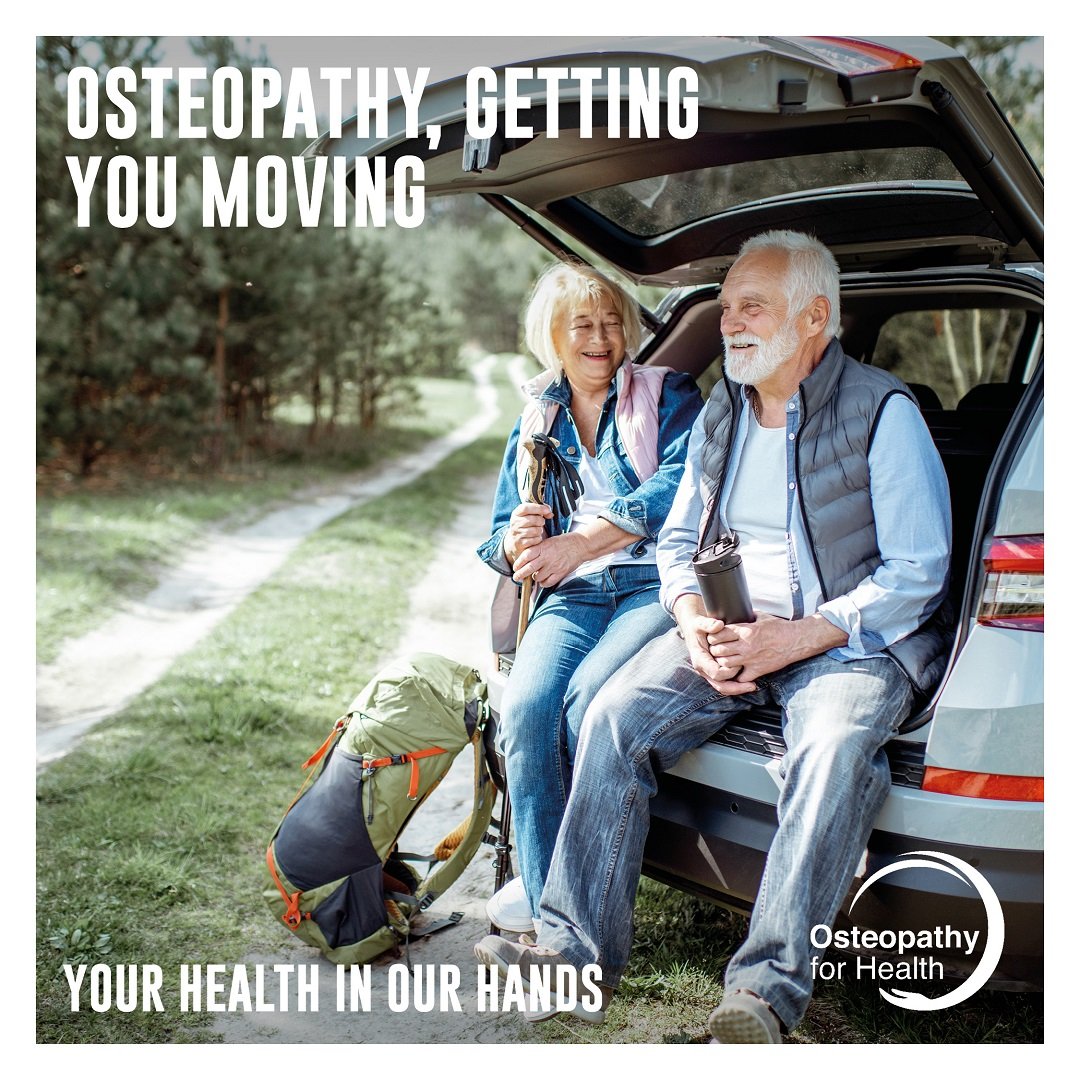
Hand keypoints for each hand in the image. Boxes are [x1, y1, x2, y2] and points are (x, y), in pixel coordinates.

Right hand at [503, 502, 551, 564]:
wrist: (515, 541)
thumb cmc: (527, 525)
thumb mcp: (530, 515)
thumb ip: (541, 511)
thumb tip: (550, 514)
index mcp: (516, 513)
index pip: (525, 508)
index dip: (538, 508)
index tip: (548, 510)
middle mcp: (515, 523)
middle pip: (533, 519)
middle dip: (541, 521)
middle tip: (541, 522)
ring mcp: (516, 533)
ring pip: (535, 531)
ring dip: (540, 530)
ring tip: (538, 530)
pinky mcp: (520, 543)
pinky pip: (535, 540)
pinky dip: (538, 539)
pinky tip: (535, 537)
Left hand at [512, 533, 586, 587]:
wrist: (580, 545)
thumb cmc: (563, 542)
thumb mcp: (548, 542)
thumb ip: (537, 549)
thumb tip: (525, 559)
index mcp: (543, 547)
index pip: (526, 556)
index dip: (518, 563)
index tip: (515, 567)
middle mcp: (547, 557)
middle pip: (529, 568)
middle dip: (520, 574)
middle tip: (516, 577)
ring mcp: (554, 566)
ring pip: (537, 577)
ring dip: (534, 578)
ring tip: (535, 576)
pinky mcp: (561, 573)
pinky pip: (548, 582)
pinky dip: (543, 583)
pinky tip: (543, 580)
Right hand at [672, 594, 750, 693]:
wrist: (692, 628)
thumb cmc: (697, 626)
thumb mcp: (700, 623)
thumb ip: (708, 624)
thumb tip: (718, 625)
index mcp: (700, 659)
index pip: (716, 673)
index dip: (729, 671)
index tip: (740, 664)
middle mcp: (704, 669)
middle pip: (720, 686)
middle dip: (736, 687)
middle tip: (752, 685)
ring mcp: (709, 672)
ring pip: (723, 687)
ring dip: (737, 689)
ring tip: (752, 686)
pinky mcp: (714, 671)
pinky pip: (724, 683)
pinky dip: (735, 684)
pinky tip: (747, 682)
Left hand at [705, 612, 847, 692]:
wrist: (796, 641)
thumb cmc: (779, 627)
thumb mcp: (761, 616)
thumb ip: (746, 616)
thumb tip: (735, 611)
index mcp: (745, 630)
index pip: (719, 634)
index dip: (713, 635)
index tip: (714, 636)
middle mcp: (746, 646)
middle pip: (718, 650)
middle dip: (715, 649)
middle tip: (717, 649)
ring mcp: (751, 659)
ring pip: (725, 664)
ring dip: (723, 661)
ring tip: (725, 659)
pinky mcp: (758, 670)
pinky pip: (740, 678)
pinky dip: (737, 676)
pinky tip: (738, 671)